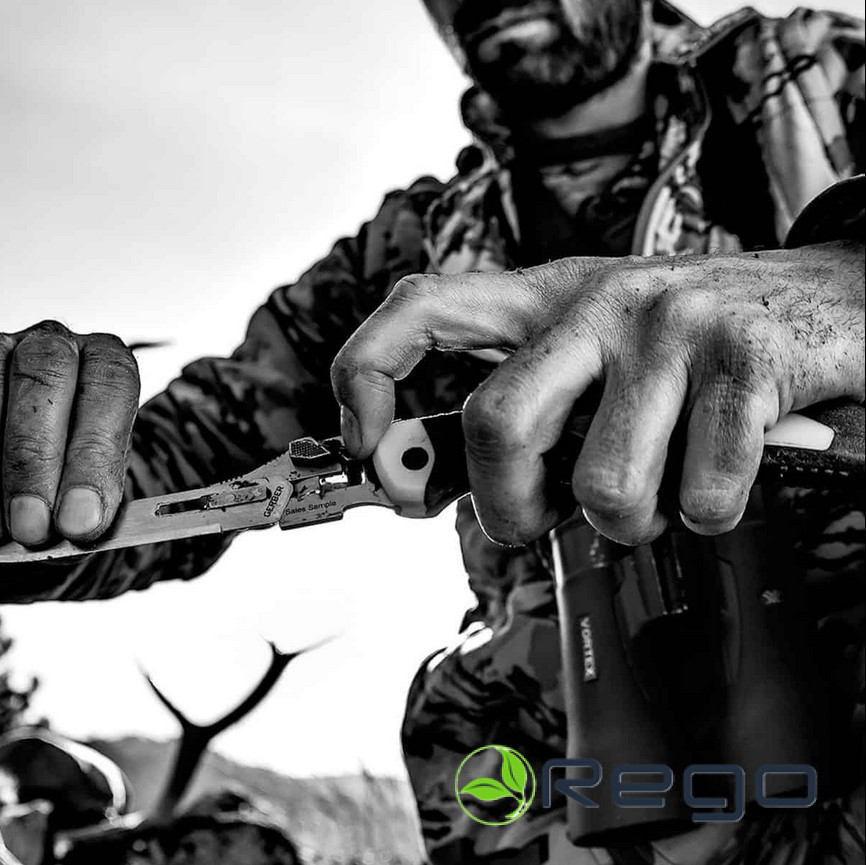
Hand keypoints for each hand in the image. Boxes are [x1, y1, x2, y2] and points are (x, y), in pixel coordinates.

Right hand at [0, 321, 139, 546]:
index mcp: (105, 362)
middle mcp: (54, 346)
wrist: (40, 460)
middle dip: (37, 461)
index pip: (112, 387)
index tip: (83, 519)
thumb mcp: (95, 474)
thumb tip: (78, 526)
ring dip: (3, 467)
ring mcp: (2, 350)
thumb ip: (94, 490)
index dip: (96, 455)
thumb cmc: (73, 466)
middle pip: (47, 382)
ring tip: (4, 525)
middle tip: (34, 527)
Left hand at [332, 242, 863, 545]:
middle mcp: (597, 303)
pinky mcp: (746, 362)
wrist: (828, 298)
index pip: (420, 311)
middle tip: (529, 524)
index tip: (369, 447)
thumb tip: (447, 483)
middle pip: (496, 424)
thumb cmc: (690, 342)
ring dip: (624, 523)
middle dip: (504, 508)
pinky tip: (718, 479)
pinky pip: (700, 493)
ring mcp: (672, 329)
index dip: (368, 377)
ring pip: (602, 484)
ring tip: (652, 498)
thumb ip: (530, 399)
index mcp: (544, 298)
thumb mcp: (594, 348)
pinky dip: (706, 513)